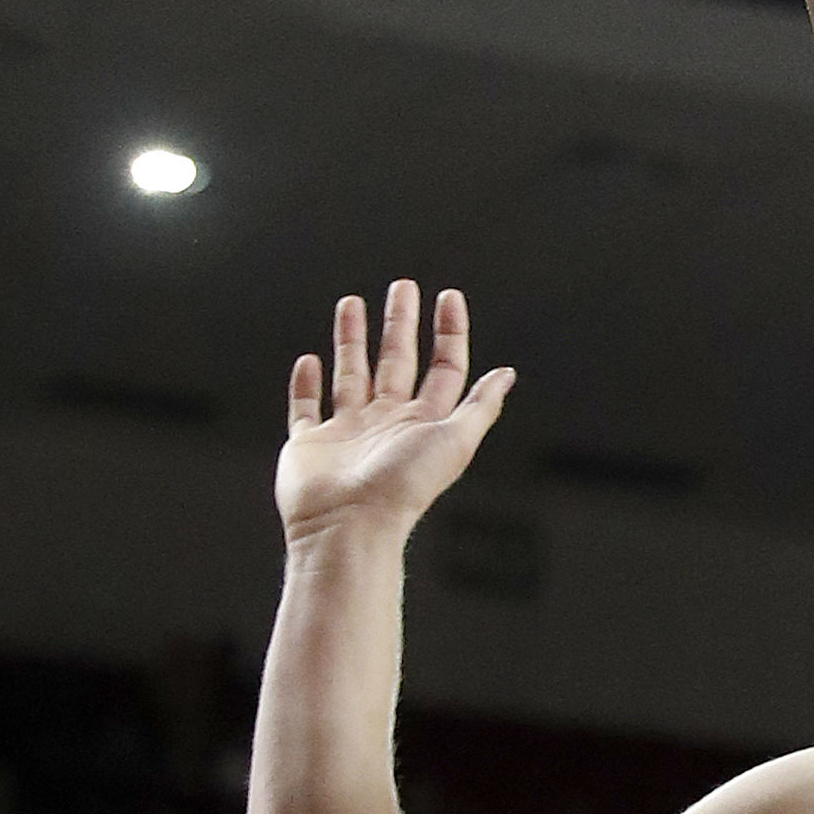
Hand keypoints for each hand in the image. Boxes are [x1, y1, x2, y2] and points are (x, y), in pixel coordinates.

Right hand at [278, 285, 513, 542]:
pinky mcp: (309, 444)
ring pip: (351, 374)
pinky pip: (305, 407)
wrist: (349, 526)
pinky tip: (309, 360)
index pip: (444, 368)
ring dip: (352, 339)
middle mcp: (387, 424)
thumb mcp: (455, 441)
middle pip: (397, 361)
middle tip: (403, 286)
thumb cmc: (404, 488)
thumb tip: (508, 374)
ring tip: (352, 302)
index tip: (448, 297)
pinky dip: (306, 385)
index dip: (449, 332)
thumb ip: (480, 407)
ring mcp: (347, 433)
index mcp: (423, 422)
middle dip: (401, 323)